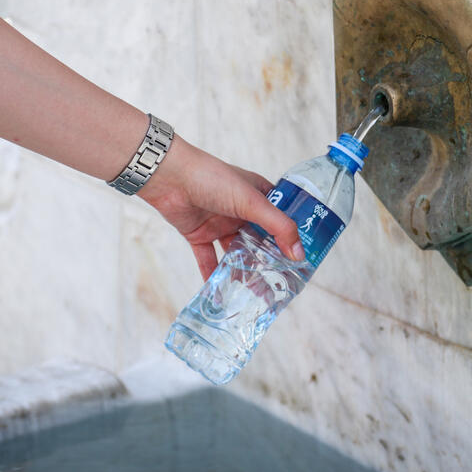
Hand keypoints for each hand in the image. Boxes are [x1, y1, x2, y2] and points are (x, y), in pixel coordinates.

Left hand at [138, 136, 303, 279]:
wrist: (169, 177)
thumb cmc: (213, 178)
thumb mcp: (252, 202)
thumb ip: (278, 227)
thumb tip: (299, 254)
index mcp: (258, 196)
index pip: (281, 220)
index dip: (291, 239)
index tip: (301, 262)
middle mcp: (241, 211)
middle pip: (259, 240)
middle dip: (268, 262)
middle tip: (281, 285)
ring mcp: (220, 223)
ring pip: (236, 253)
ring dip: (243, 271)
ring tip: (255, 294)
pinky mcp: (199, 234)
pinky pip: (209, 259)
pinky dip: (213, 275)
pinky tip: (221, 294)